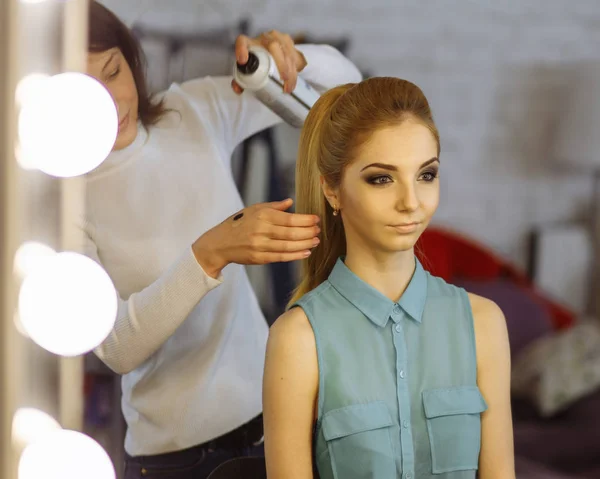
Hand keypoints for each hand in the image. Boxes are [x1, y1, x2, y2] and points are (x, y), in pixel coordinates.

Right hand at [192, 199, 319, 277]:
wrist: (220, 243)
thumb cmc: (239, 223)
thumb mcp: (254, 209)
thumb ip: (273, 207)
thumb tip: (290, 202)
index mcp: (262, 215)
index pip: (289, 218)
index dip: (305, 220)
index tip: (316, 219)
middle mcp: (261, 230)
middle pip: (291, 233)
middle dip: (308, 232)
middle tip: (319, 230)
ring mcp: (260, 245)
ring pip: (288, 246)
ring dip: (305, 244)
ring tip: (316, 241)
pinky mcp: (259, 258)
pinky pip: (281, 257)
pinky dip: (295, 255)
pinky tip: (306, 252)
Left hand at [232, 30, 307, 94]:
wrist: (271, 51)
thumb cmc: (256, 61)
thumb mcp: (248, 69)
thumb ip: (240, 81)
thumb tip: (238, 90)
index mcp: (249, 42)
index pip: (242, 42)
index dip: (241, 49)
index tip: (242, 61)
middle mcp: (264, 37)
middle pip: (274, 45)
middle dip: (281, 63)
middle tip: (283, 79)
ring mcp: (278, 38)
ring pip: (287, 51)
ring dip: (291, 70)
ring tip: (289, 86)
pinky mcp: (289, 42)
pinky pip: (295, 54)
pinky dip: (296, 68)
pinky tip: (295, 79)